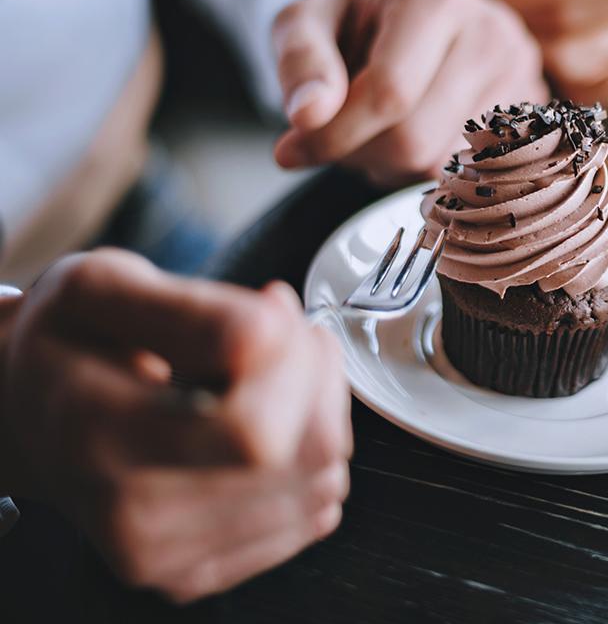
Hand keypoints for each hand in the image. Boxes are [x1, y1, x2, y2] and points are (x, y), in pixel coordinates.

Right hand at [0, 250, 351, 602]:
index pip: (253, 429)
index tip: (275, 307)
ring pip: (319, 484)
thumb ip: (193, 307)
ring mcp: (163, 554)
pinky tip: (271, 428)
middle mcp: (129, 512)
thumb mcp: (103, 288)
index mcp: (98, 433)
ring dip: (323, 417)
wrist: (23, 416)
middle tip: (291, 335)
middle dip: (320, 379)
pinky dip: (310, 463)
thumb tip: (277, 326)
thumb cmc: (68, 341)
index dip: (295, 358)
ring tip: (277, 378)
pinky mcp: (194, 573)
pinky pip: (310, 515)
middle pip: (300, 457)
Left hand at [272, 0, 547, 185]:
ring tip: (382, 127)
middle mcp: (493, 29)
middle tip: (343, 133)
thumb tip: (308, 116)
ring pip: (442, 165)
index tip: (296, 146)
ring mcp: (522, 73)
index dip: (336, 134)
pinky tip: (418, 134)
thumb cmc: (354, 20)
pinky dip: (429, 168)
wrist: (409, 13)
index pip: (390, 92)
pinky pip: (472, 175)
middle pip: (416, 139)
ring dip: (393, 165)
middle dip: (363, 152)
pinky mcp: (533, 111)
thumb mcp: (305, 22)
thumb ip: (300, 62)